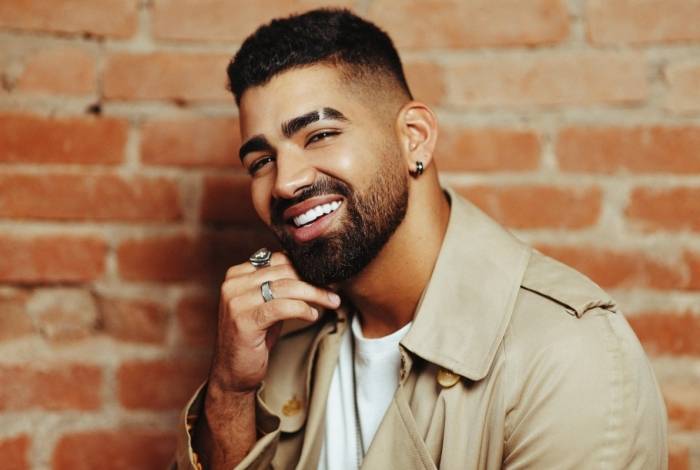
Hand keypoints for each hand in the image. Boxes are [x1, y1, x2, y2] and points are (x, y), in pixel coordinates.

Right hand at [208, 252, 340, 393]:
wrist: (233, 372)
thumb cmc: (254, 336)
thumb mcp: (265, 303)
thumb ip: (279, 284)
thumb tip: (312, 268)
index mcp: (237, 275)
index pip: (277, 259)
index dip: (304, 266)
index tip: (325, 276)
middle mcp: (233, 284)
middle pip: (283, 272)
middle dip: (313, 279)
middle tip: (333, 289)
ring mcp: (236, 302)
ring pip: (285, 288)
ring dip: (314, 294)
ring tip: (331, 301)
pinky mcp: (244, 320)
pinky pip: (281, 307)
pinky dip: (302, 309)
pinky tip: (312, 315)